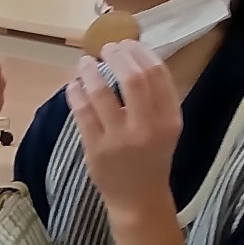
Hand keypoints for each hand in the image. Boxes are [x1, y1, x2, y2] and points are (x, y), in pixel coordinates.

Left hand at [67, 40, 180, 225]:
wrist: (138, 200)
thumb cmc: (151, 157)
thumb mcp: (166, 127)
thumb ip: (155, 97)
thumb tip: (132, 56)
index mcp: (169, 119)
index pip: (156, 74)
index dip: (139, 52)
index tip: (128, 44)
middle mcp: (147, 128)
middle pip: (132, 78)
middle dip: (116, 56)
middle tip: (106, 48)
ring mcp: (119, 139)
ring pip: (101, 92)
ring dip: (90, 71)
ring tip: (84, 63)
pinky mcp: (95, 149)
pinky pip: (82, 112)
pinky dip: (76, 93)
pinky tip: (74, 84)